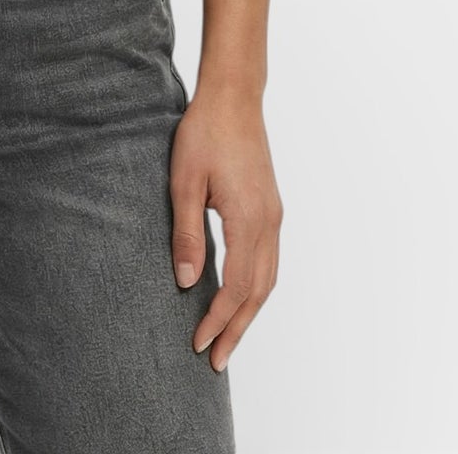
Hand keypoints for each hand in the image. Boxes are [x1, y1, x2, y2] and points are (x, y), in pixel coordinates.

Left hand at [169, 88, 282, 371]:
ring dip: (249, 312)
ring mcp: (273, 215)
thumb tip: (188, 283)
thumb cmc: (204, 133)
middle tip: (216, 361)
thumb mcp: (184, 183)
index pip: (237, 287)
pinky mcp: (270, 207)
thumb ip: (187, 234)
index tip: (199, 345)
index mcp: (248, 219)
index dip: (218, 320)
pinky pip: (268, 260)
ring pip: (268, 279)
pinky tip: (239, 296)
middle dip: (237, 329)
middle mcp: (269, 223)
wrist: (233, 97)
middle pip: (258, 293)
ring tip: (228, 338)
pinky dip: (256, 288)